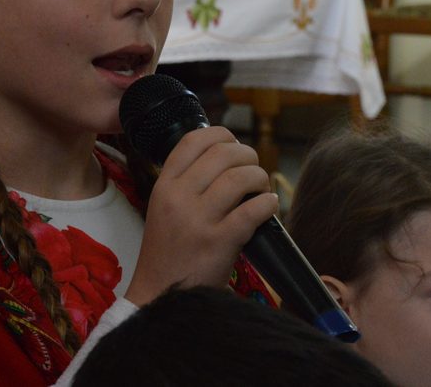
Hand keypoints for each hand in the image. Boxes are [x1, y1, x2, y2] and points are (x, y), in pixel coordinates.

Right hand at [123, 126, 275, 306]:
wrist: (160, 295)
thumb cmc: (168, 252)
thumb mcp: (164, 208)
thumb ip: (186, 183)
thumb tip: (224, 154)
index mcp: (163, 185)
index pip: (193, 140)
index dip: (220, 134)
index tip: (233, 143)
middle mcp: (178, 197)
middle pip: (222, 154)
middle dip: (247, 155)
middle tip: (253, 169)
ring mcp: (198, 219)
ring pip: (240, 177)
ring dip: (260, 177)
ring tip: (262, 188)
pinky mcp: (219, 242)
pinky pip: (253, 210)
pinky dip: (268, 204)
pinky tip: (269, 206)